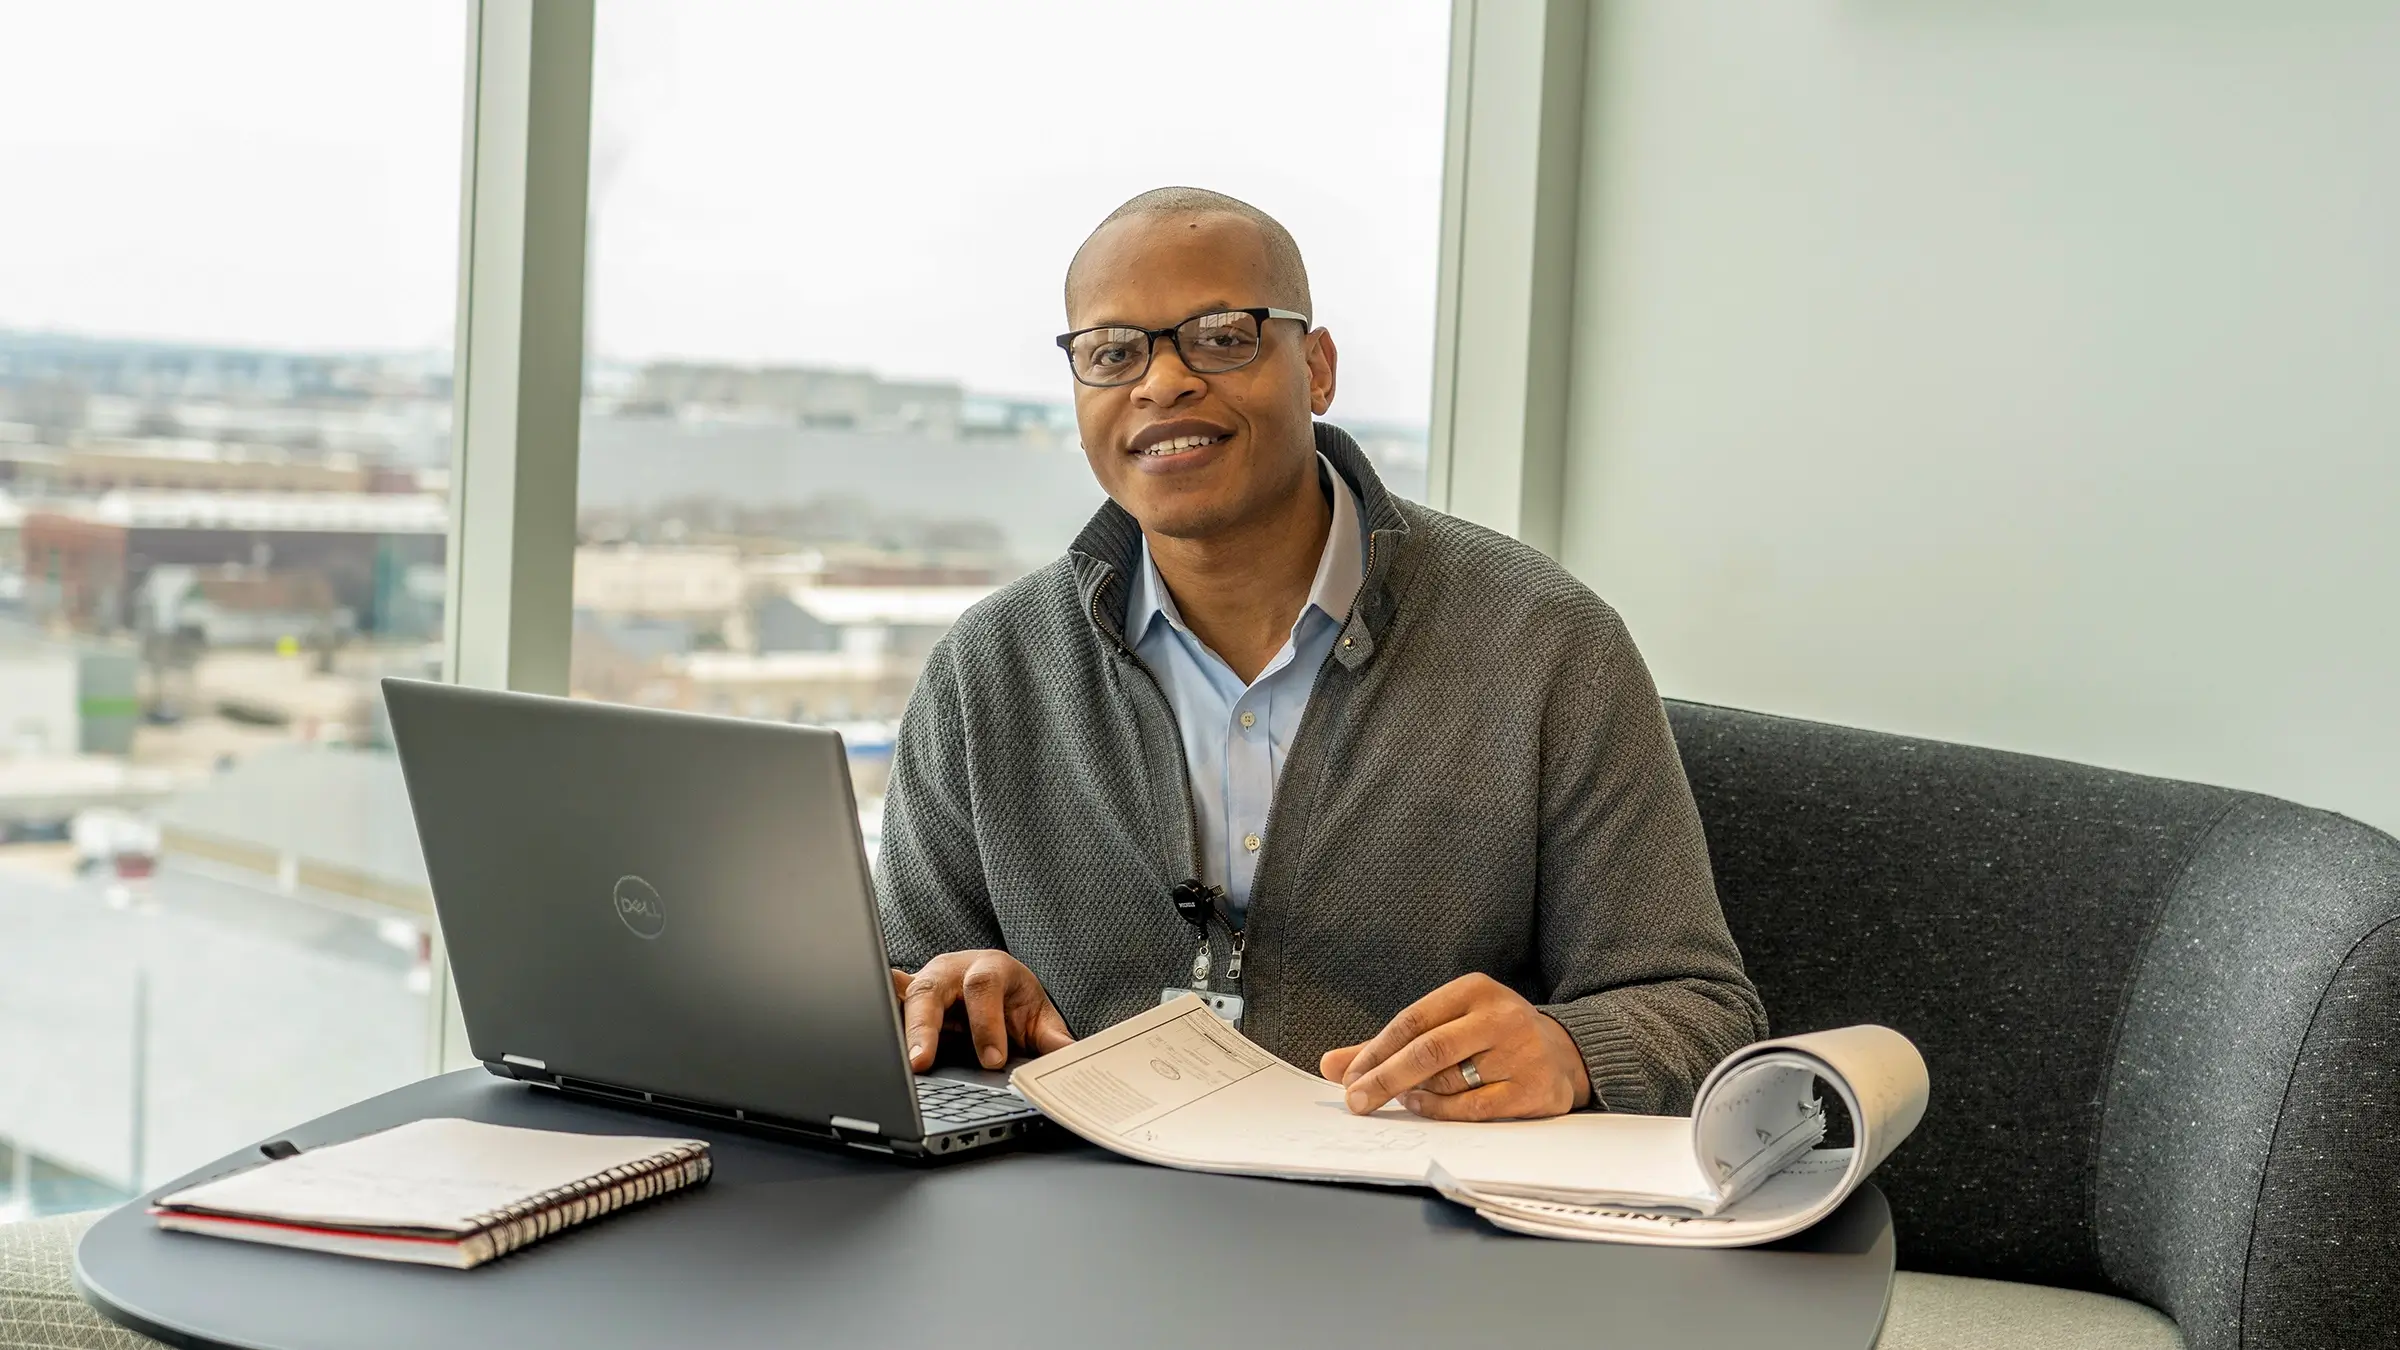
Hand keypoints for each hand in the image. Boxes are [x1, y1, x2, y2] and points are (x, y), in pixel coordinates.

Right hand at [892, 951, 1073, 1071]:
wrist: (996, 984)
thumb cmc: (1014, 1000)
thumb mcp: (1038, 1016)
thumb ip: (1052, 1039)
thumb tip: (1071, 1058)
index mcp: (990, 967)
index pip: (983, 987)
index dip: (986, 1022)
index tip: (993, 1060)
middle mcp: (952, 970)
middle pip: (931, 989)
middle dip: (924, 1026)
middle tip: (921, 1062)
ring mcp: (924, 981)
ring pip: (904, 997)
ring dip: (896, 1028)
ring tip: (892, 1060)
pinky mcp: (906, 998)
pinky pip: (887, 1001)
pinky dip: (877, 1014)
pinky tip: (866, 1034)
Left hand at [1319, 973, 1591, 1120]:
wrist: (1565, 1053)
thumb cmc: (1489, 1038)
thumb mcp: (1444, 1025)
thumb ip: (1387, 1045)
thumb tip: (1330, 1066)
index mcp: (1475, 989)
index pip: (1412, 1020)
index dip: (1375, 1051)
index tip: (1347, 1078)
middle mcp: (1502, 1016)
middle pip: (1428, 1050)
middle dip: (1384, 1079)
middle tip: (1355, 1101)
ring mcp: (1522, 1053)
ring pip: (1448, 1082)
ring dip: (1416, 1095)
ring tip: (1404, 1097)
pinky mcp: (1535, 1090)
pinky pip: (1473, 1109)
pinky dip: (1442, 1111)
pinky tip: (1425, 1106)